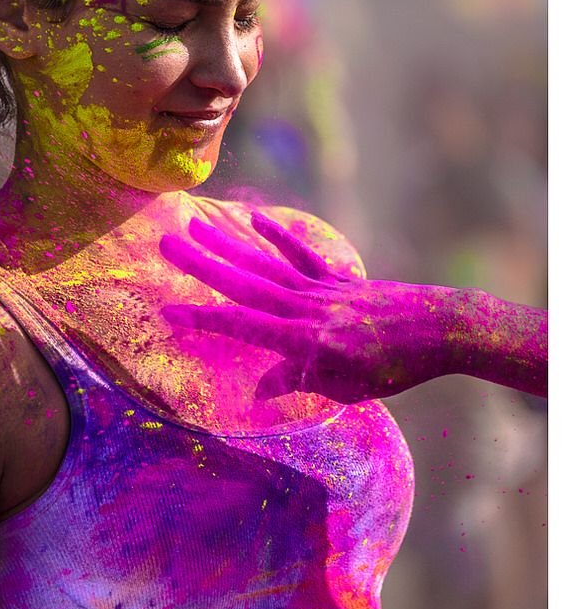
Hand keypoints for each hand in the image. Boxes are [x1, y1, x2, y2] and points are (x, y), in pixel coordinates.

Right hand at [159, 212, 446, 403]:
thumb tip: (256, 391)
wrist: (439, 330)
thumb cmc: (393, 368)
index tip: (169, 309)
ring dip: (229, 244)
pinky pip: (301, 253)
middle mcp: (306, 307)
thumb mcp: (345, 388)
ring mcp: (321, 287)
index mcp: (304, 340)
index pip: (243, 325)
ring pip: (265, 264)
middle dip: (204, 264)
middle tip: (168, 241)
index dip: (204, 318)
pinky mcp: (336, 276)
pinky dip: (278, 236)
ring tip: (197, 225)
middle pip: (245, 283)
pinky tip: (255, 217)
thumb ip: (298, 381)